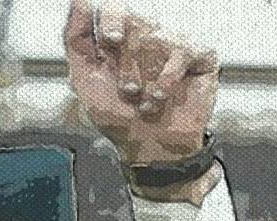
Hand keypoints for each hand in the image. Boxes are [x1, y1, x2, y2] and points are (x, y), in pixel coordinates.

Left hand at [64, 0, 217, 166]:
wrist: (147, 149)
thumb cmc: (118, 118)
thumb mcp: (85, 81)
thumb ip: (76, 40)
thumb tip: (78, 2)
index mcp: (119, 39)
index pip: (114, 7)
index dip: (112, 18)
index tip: (111, 40)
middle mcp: (147, 37)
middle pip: (136, 23)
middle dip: (126, 64)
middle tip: (127, 91)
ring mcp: (174, 45)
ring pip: (158, 38)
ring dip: (145, 78)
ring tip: (141, 101)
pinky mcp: (200, 56)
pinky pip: (185, 51)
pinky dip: (167, 81)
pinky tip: (160, 99)